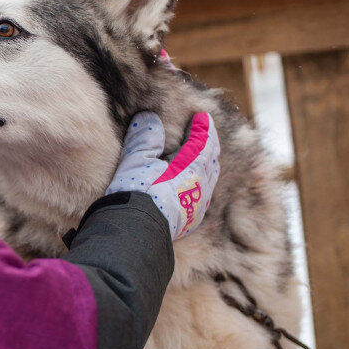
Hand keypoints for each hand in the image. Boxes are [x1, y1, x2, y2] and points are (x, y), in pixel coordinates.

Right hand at [106, 112, 219, 239]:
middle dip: (208, 145)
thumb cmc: (137, 193)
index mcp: (192, 169)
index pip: (203, 143)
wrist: (137, 231)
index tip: (202, 117)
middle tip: (205, 134)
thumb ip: (145, 137)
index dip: (203, 128)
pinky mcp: (190, 220)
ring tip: (200, 158)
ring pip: (209, 180)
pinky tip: (191, 186)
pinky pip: (202, 196)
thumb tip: (149, 119)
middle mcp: (201, 187)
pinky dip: (200, 183)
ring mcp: (197, 206)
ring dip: (206, 165)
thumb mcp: (137, 160)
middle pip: (211, 161)